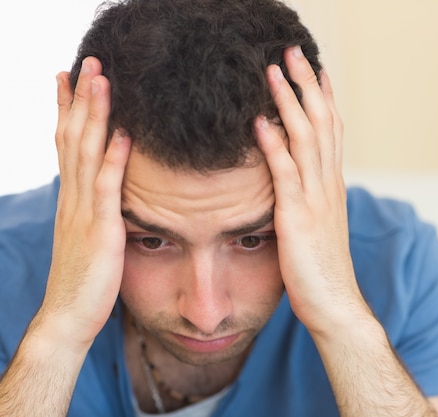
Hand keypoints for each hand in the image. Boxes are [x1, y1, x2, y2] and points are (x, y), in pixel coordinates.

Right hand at [37, 57, 130, 346]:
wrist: (67, 317)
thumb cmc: (83, 280)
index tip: (71, 79)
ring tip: (102, 80)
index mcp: (70, 199)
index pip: (66, 144)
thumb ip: (95, 212)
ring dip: (94, 115)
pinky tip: (124, 135)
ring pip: (86, 153)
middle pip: (72, 138)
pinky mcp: (100, 230)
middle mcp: (72, 199)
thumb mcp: (86, 238)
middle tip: (88, 62)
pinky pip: (106, 188)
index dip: (68, 110)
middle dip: (80, 98)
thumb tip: (110, 194)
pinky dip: (114, 159)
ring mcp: (83, 212)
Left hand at [255, 47, 369, 336]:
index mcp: (332, 187)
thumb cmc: (322, 271)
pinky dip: (273, 145)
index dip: (323, 97)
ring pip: (305, 139)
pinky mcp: (298, 217)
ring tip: (273, 70)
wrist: (335, 305)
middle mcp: (328, 185)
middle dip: (307, 85)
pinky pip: (284, 174)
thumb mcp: (320, 227)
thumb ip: (310, 201)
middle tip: (292, 52)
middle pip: (321, 123)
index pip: (331, 131)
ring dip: (289, 102)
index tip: (313, 69)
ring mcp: (315, 200)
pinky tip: (259, 121)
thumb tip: (295, 185)